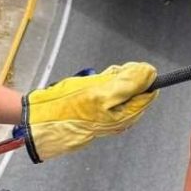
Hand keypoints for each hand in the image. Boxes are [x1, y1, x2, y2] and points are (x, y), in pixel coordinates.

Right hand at [22, 63, 156, 162]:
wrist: (39, 118)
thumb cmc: (67, 108)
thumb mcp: (101, 91)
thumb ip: (128, 83)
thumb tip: (150, 73)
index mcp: (124, 118)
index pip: (147, 94)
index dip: (138, 77)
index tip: (123, 71)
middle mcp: (118, 120)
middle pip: (133, 92)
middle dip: (121, 79)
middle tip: (104, 77)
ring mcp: (106, 116)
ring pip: (118, 91)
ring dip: (108, 81)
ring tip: (93, 82)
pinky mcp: (94, 112)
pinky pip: (105, 94)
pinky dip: (99, 86)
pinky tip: (87, 86)